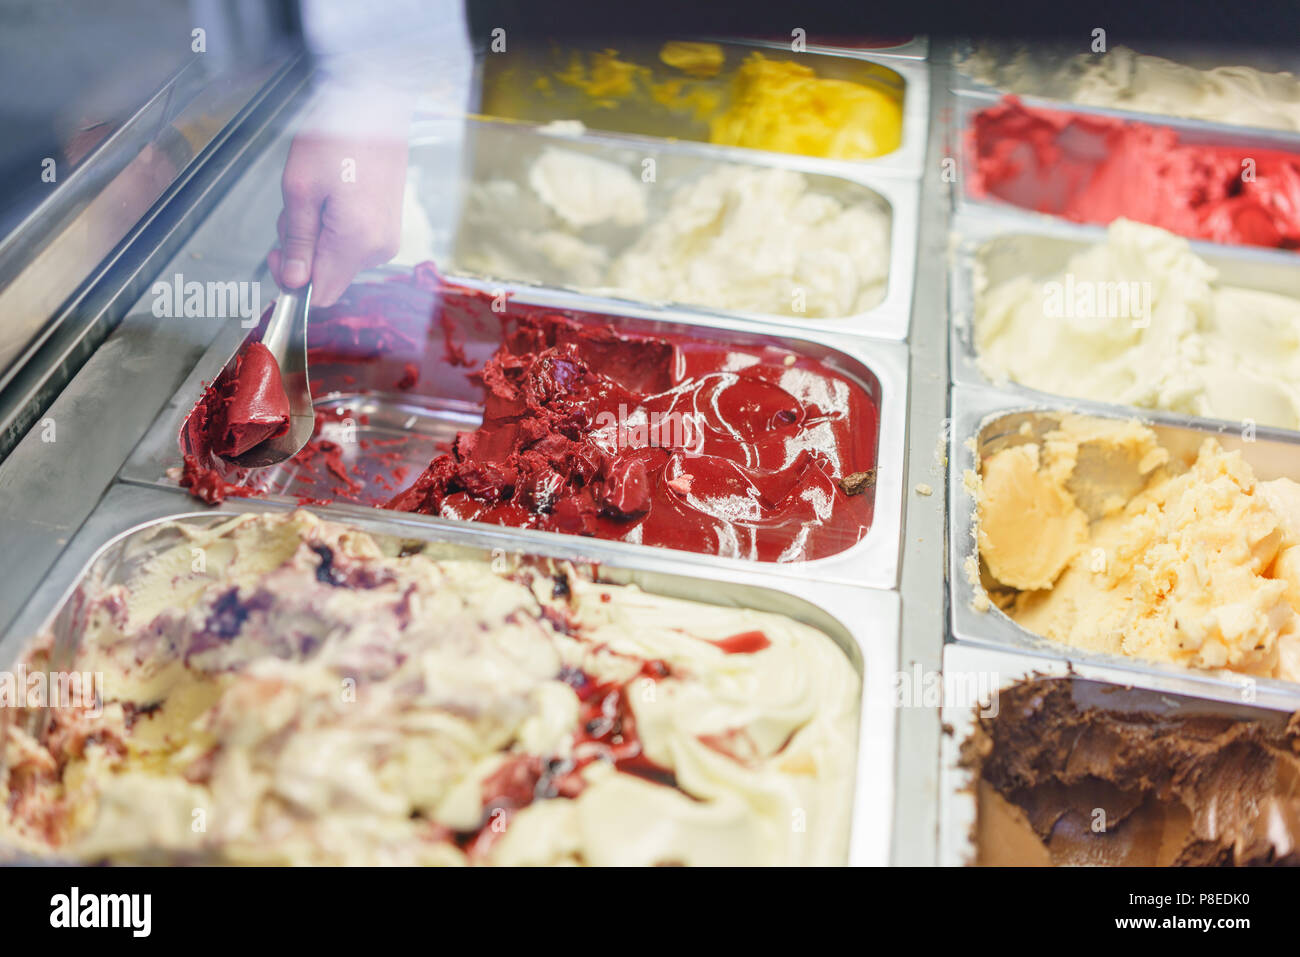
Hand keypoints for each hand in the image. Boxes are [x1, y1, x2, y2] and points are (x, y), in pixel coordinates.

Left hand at [268, 97, 410, 306]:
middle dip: (304, 252)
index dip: (293, 281)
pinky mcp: (390, 224)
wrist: (375, 105)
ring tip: (316, 196)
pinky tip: (333, 196)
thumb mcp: (300, 189)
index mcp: (356, 243)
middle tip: (295, 211)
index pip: (321, 294)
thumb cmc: (337, 137)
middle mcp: (379, 248)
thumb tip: (294, 282)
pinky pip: (356, 242)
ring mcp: (388, 237)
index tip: (278, 253)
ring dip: (319, 237)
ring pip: (340, 259)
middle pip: (330, 276)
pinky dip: (337, 228)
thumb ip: (297, 242)